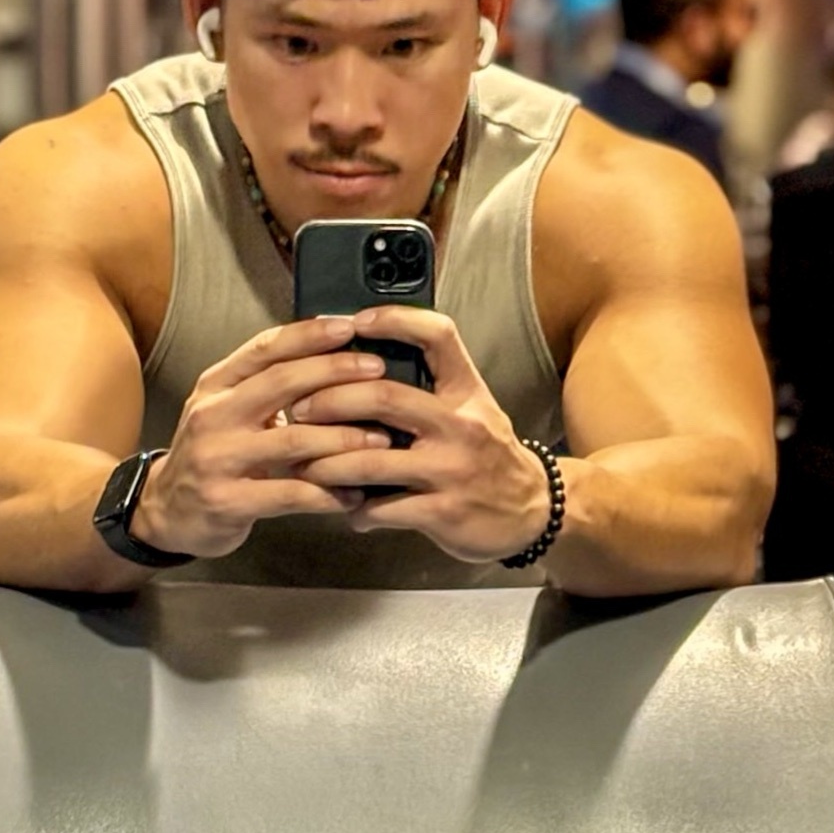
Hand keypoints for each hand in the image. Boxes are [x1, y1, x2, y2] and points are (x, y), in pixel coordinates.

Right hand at [133, 316, 393, 559]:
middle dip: (337, 373)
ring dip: (344, 438)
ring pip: (293, 440)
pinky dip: (328, 494)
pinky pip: (289, 494)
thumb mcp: (228, 409)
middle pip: (282, 382)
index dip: (310, 334)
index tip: (350, 326)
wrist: (165, 511)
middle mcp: (213, 414)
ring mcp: (217, 459)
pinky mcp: (226, 501)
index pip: (266, 347)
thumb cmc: (213, 454)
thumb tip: (333, 355)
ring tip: (381, 439)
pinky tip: (354, 495)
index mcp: (216, 384)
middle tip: (379, 371)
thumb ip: (268, 385)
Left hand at [290, 307, 551, 563]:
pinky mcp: (444, 512)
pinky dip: (356, 509)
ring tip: (304, 462)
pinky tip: (345, 506)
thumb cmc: (487, 454)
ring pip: (371, 458)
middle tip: (300, 409)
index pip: (437, 336)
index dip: (395, 320)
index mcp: (467, 390)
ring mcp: (453, 469)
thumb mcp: (472, 408)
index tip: (355, 321)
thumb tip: (360, 362)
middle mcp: (462, 423)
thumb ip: (429, 387)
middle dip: (331, 400)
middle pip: (385, 396)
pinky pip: (383, 508)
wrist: (533, 511)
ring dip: (327, 462)